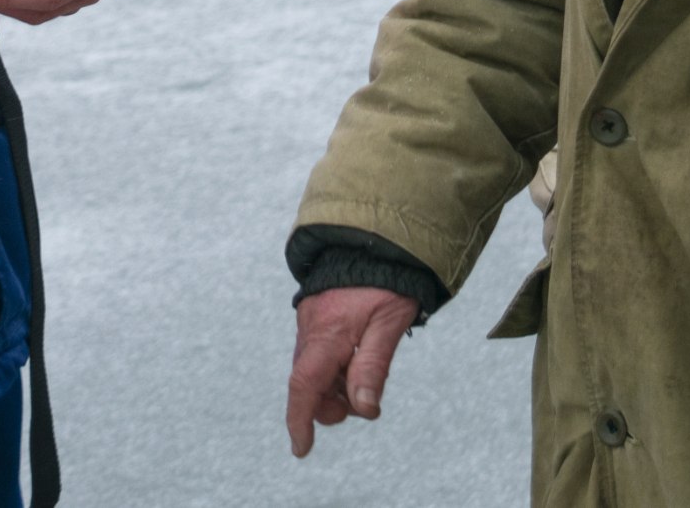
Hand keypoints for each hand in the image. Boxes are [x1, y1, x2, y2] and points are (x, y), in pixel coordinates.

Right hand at [286, 286, 419, 457]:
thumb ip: (373, 367)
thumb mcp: (389, 324)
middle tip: (364, 402)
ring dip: (334, 385)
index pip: (304, 386)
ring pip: (313, 370)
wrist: (372, 240)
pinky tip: (355, 357)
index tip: (302, 448)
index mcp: (327, 335)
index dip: (300, 420)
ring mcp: (309, 322)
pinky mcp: (313, 316)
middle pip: (308, 385)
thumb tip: (363, 410)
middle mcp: (310, 331)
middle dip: (330, 405)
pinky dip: (332, 367)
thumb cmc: (387, 281)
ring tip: (364, 373)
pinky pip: (316, 353)